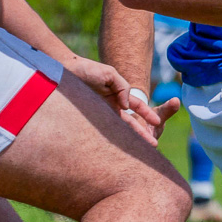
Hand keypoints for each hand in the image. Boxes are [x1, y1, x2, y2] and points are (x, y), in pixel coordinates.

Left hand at [62, 56, 176, 143]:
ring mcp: (100, 114)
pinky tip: (114, 150)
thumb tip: (126, 107)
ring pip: (118, 130)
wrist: (63, 71)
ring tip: (137, 152)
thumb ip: (122, 87)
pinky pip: (101, 132)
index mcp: (119, 95)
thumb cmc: (87, 69)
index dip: (148, 114)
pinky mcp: (88, 120)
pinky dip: (109, 140)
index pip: (137, 106)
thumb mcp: (109, 74)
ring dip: (128, 140)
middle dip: (142, 134)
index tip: (157, 123)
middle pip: (130, 122)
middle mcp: (111, 106)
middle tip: (153, 145)